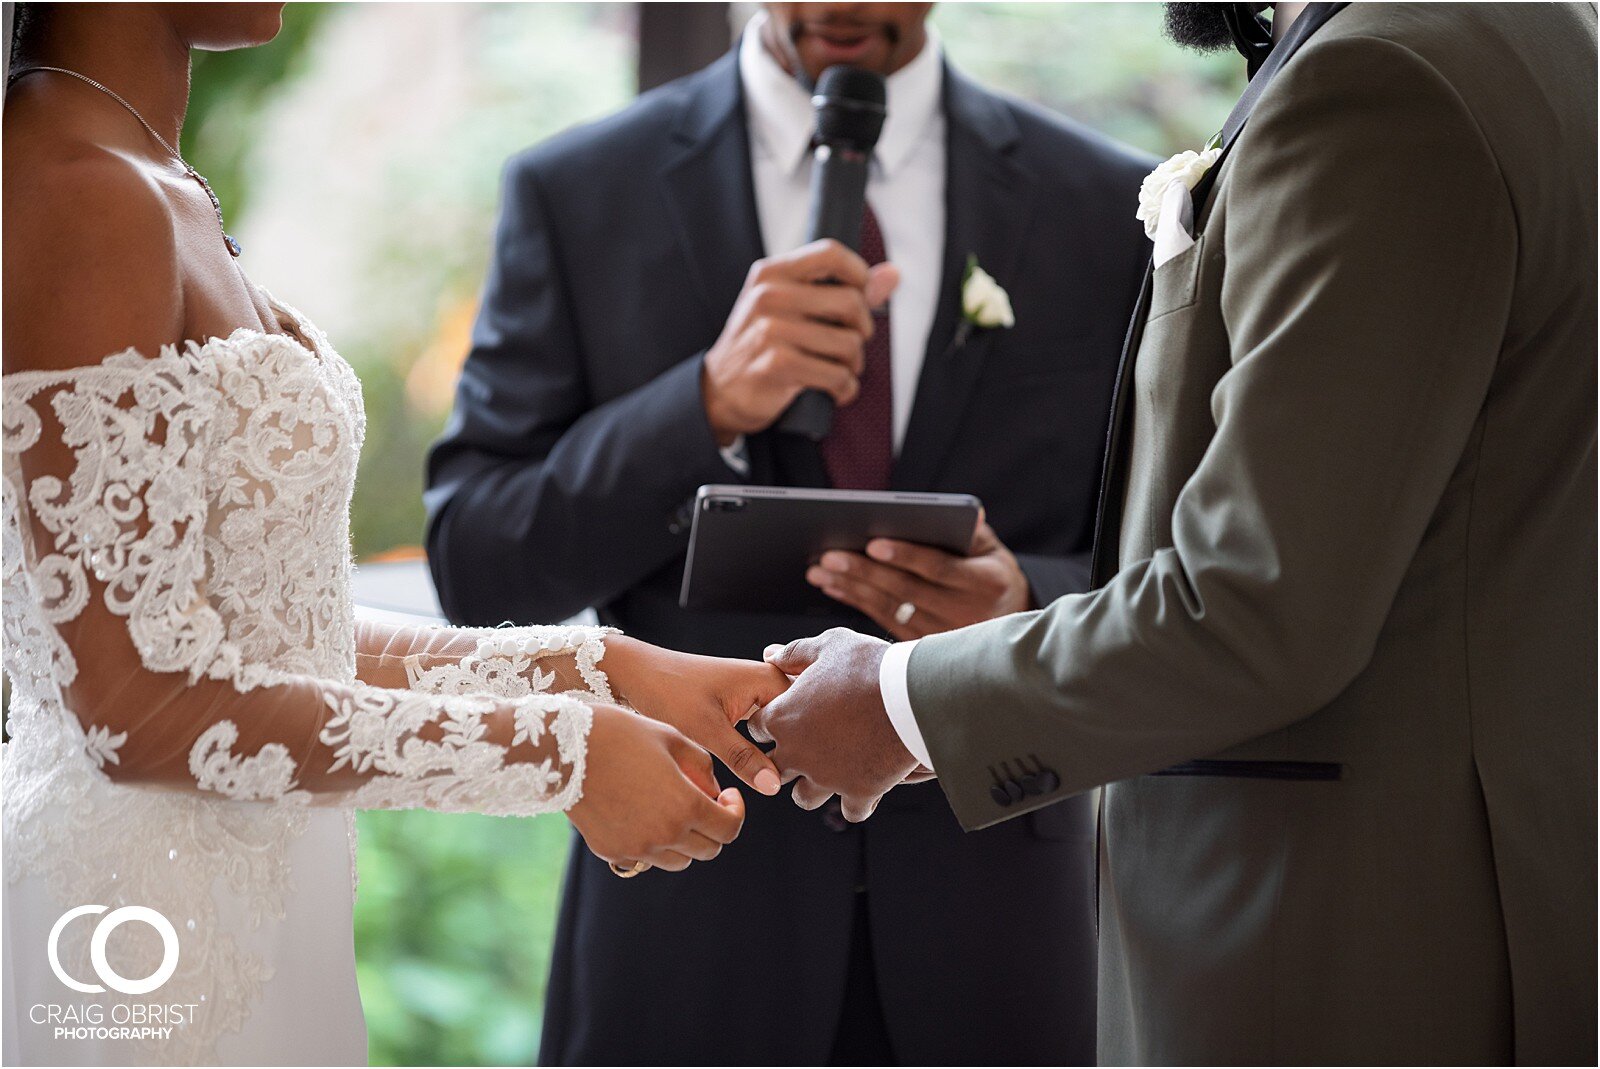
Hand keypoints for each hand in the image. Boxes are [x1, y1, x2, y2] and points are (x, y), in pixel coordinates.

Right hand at [567, 704, 745, 872]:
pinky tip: (643, 815)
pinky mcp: (612, 851)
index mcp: (685, 806)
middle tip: (705, 802)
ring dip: (686, 840)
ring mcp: (636, 848)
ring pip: (679, 860)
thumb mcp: (672, 737)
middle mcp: (664, 835)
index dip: (736, 812)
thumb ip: (702, 767)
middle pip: (708, 850)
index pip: (730, 829)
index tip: (728, 796)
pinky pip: (645, 859)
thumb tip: (715, 791)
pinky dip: (653, 844)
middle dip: (715, 828)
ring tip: (673, 809)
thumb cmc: (621, 733)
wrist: (563, 748)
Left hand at [603, 635, 788, 795]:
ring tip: (783, 771)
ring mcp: (755, 691)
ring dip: (780, 747)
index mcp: (768, 679)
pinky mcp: (741, 703)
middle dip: (796, 748)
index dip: (806, 747)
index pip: (807, 717)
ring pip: (782, 727)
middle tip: (798, 776)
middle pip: (799, 722)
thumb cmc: (666, 692)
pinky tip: (760, 765)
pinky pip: (766, 726)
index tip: (803, 772)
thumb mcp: (705, 730)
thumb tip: (775, 785)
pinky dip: (764, 744)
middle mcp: (767, 681)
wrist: (634, 674)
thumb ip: (743, 758)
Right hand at [702, 239, 900, 444]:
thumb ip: (842, 287)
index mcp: (771, 273)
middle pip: (850, 301)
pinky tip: (836, 391)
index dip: (860, 274)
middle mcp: (769, 296)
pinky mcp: (778, 365)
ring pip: (849, 343)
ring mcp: (771, 330)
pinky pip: (837, 375)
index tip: (862, 297)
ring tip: (841, 371)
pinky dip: (845, 389)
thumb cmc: (762, 344)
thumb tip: (893, 274)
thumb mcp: (791, 307)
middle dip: (862, 330)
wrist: (719, 391)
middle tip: (852, 346)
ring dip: (854, 365)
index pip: (831, 253)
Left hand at [749, 628, 917, 821]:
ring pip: (805, 798)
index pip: (757, 728)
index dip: (772, 721)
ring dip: (815, 787)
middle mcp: (798, 753)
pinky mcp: (859, 792)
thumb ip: (795, 653)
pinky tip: (865, 786)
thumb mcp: (830, 646)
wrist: (913, 694)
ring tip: (831, 773)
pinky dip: (857, 802)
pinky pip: (851, 811)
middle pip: (776, 768)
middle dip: (788, 759)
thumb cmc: (869, 665)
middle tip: (810, 745)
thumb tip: (771, 655)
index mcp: (784, 717)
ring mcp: (827, 777)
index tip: (790, 717)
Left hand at [806, 518, 1031, 638]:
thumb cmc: (993, 576)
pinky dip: (857, 604)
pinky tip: (834, 588)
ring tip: (820, 570)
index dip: (906, 555)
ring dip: (851, 589)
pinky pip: (884, 623)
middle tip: (829, 556)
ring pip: (890, 609)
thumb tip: (972, 513)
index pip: (939, 569)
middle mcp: (965, 614)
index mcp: (986, 585)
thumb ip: (974, 532)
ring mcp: (942, 637)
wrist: (1005, 631)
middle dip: (864, 572)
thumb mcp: (993, 552)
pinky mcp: (923, 649)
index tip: (872, 543)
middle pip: (906, 591)